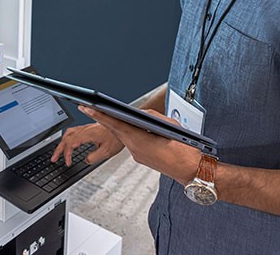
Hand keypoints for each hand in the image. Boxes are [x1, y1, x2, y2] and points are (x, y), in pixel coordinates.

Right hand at [51, 108, 124, 166]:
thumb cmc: (117, 138)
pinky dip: (67, 138)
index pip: (71, 143)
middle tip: (54, 159)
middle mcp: (85, 129)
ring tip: (58, 152)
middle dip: (58, 149)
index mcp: (88, 134)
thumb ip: (93, 157)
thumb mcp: (106, 152)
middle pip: (66, 138)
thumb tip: (85, 161)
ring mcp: (86, 128)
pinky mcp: (88, 128)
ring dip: (62, 143)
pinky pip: (73, 131)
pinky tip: (68, 143)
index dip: (66, 154)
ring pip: (68, 133)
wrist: (124, 127)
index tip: (67, 162)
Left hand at [82, 106, 199, 183]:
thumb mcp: (169, 126)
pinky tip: (126, 126)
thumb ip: (151, 117)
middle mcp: (134, 149)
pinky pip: (131, 142)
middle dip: (101, 118)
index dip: (100, 115)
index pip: (115, 124)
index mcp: (139, 140)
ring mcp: (137, 155)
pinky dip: (128, 133)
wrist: (192, 171)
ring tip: (105, 113)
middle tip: (87, 108)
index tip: (87, 107)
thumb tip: (140, 115)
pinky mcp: (141, 158)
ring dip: (115, 126)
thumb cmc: (184, 149)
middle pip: (115, 130)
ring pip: (123, 136)